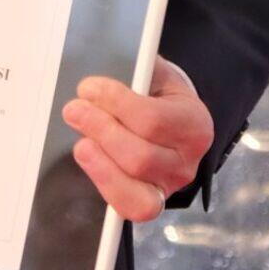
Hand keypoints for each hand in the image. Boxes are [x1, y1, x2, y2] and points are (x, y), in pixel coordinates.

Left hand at [61, 55, 213, 222]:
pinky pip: (127, 207)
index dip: (115, 104)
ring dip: (98, 161)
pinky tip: (89, 159)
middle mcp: (187, 162)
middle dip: (101, 131)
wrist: (173, 119)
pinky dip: (104, 185)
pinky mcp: (149, 201)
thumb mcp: (156, 73)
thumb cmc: (159, 93)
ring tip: (80, 139)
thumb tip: (110, 62)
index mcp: (194, 124)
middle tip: (74, 110)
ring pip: (133, 186)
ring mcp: (169, 186)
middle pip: (140, 157)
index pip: (152, 120)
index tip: (88, 88)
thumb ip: (137, 69)